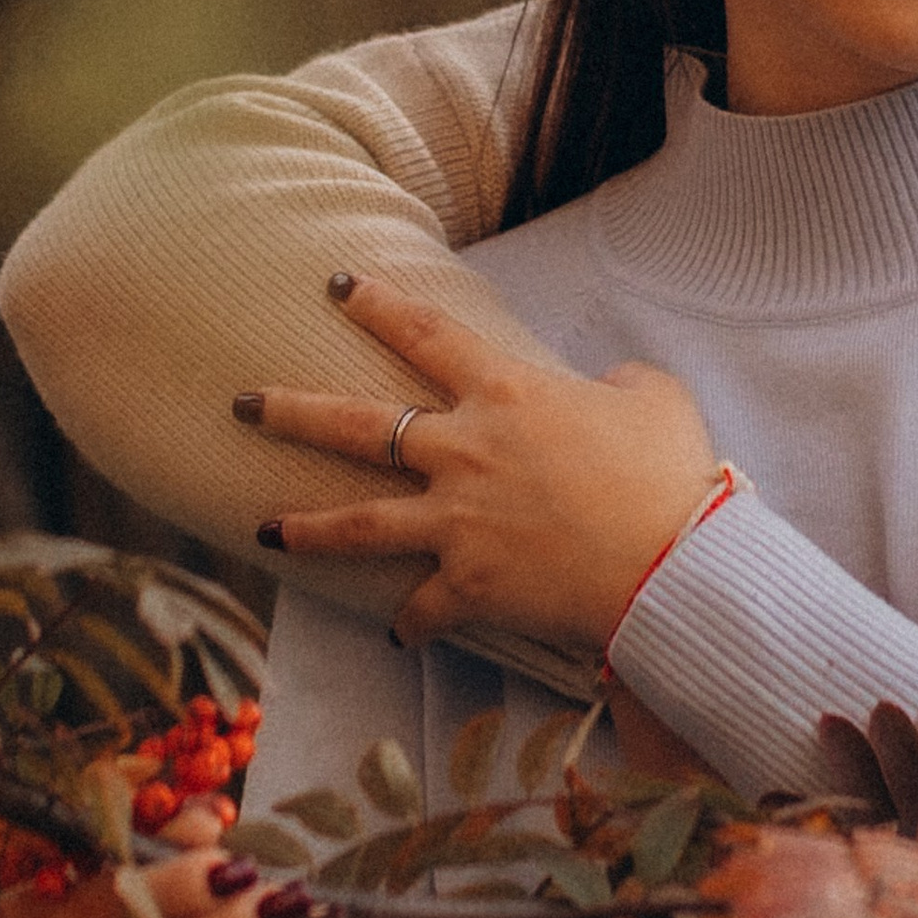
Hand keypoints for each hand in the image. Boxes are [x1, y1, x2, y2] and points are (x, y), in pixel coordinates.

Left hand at [245, 287, 718, 659]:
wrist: (673, 562)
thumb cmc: (670, 473)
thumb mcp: (653, 396)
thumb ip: (616, 382)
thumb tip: (606, 387)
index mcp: (506, 393)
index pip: (427, 333)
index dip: (378, 304)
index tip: (338, 285)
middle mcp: (465, 451)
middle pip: (357, 426)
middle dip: (292, 411)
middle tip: (244, 403)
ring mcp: (458, 521)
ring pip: (358, 523)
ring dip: (305, 526)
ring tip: (262, 528)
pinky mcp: (469, 584)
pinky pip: (424, 607)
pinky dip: (413, 622)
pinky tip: (401, 632)